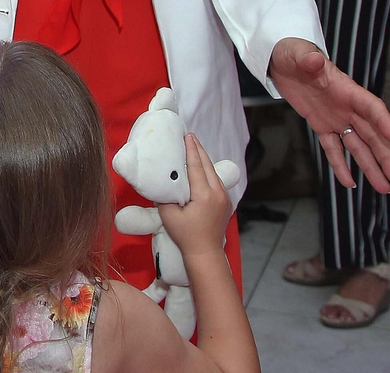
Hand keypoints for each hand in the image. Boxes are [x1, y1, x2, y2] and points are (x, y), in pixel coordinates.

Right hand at [157, 134, 231, 258]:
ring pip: (213, 172)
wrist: (205, 253)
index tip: (187, 136)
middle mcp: (218, 193)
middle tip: (190, 136)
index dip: (191, 150)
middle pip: (208, 165)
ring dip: (204, 159)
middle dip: (198, 149)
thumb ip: (164, 196)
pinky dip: (208, 170)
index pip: (197, 166)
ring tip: (194, 148)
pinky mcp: (226, 202)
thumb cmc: (185, 235)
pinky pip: (216, 181)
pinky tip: (201, 167)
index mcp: (204, 195)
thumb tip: (162, 181)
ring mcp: (224, 198)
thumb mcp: (169, 215)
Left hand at [269, 37, 389, 191]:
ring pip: (358, 146)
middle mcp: (347, 107)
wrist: (283, 60)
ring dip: (371, 167)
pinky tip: (349, 183)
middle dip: (386, 157)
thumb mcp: (298, 53)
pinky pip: (333, 148)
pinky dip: (340, 165)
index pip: (371, 106)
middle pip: (372, 134)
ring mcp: (336, 118)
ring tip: (385, 188)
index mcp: (347, 89)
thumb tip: (313, 60)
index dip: (384, 121)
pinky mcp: (321, 125)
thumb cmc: (295, 53)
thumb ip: (308, 59)